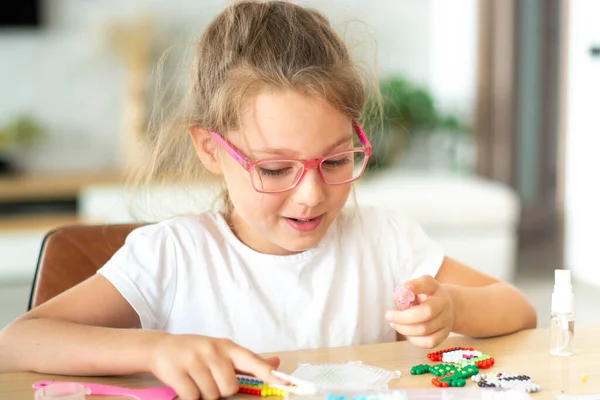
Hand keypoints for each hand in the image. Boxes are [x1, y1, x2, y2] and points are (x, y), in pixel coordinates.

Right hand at [148, 334, 283, 399]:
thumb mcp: (223, 351)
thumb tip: (277, 363)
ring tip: (196, 379)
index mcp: (227, 346)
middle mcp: (212, 350)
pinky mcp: (177, 371)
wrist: (161, 347)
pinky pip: (192, 397)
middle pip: (229, 387)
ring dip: (204, 393)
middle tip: (209, 379)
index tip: (287, 383)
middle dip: (220, 390)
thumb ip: (249, 360)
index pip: (252, 360)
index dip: (269, 374)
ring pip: (211, 395)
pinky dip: (190, 396)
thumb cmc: (198, 352)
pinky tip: (185, 383)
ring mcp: (194, 360)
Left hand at [385, 275, 453, 347]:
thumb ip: (404, 291)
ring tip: (395, 324)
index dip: (414, 286)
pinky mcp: (445, 334)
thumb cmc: (425, 296)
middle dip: (402, 317)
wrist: (447, 307)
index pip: (426, 283)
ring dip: (405, 329)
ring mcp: (446, 320)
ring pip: (425, 330)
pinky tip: (407, 333)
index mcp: (434, 287)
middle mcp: (444, 303)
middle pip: (425, 312)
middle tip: (389, 316)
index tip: (402, 288)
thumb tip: (395, 298)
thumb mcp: (416, 288)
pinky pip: (429, 342)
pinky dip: (414, 339)